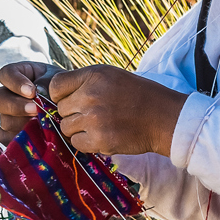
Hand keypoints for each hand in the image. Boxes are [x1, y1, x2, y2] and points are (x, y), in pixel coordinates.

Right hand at [0, 61, 62, 142]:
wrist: (75, 112)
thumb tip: (37, 92)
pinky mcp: (10, 133)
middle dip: (15, 106)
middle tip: (35, 110)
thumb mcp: (59, 82)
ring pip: (4, 120)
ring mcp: (8, 115)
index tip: (32, 92)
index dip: (15, 83)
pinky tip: (36, 136)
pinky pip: (5, 137)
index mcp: (20, 75)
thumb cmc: (66, 92)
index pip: (5, 74)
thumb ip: (48, 83)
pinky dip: (20, 138)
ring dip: (23, 123)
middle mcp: (9, 94)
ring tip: (43, 125)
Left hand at [47, 65, 185, 155]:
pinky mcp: (100, 140)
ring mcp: (94, 119)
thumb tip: (56, 95)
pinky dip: (86, 142)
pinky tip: (101, 136)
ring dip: (78, 129)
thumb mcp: (111, 76)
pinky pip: (76, 143)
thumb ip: (84, 82)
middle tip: (93, 115)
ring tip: (98, 125)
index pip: (56, 86)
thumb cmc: (137, 95)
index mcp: (93, 76)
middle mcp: (90, 96)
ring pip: (66, 128)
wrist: (163, 117)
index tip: (72, 100)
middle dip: (73, 113)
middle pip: (61, 110)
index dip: (61, 95)